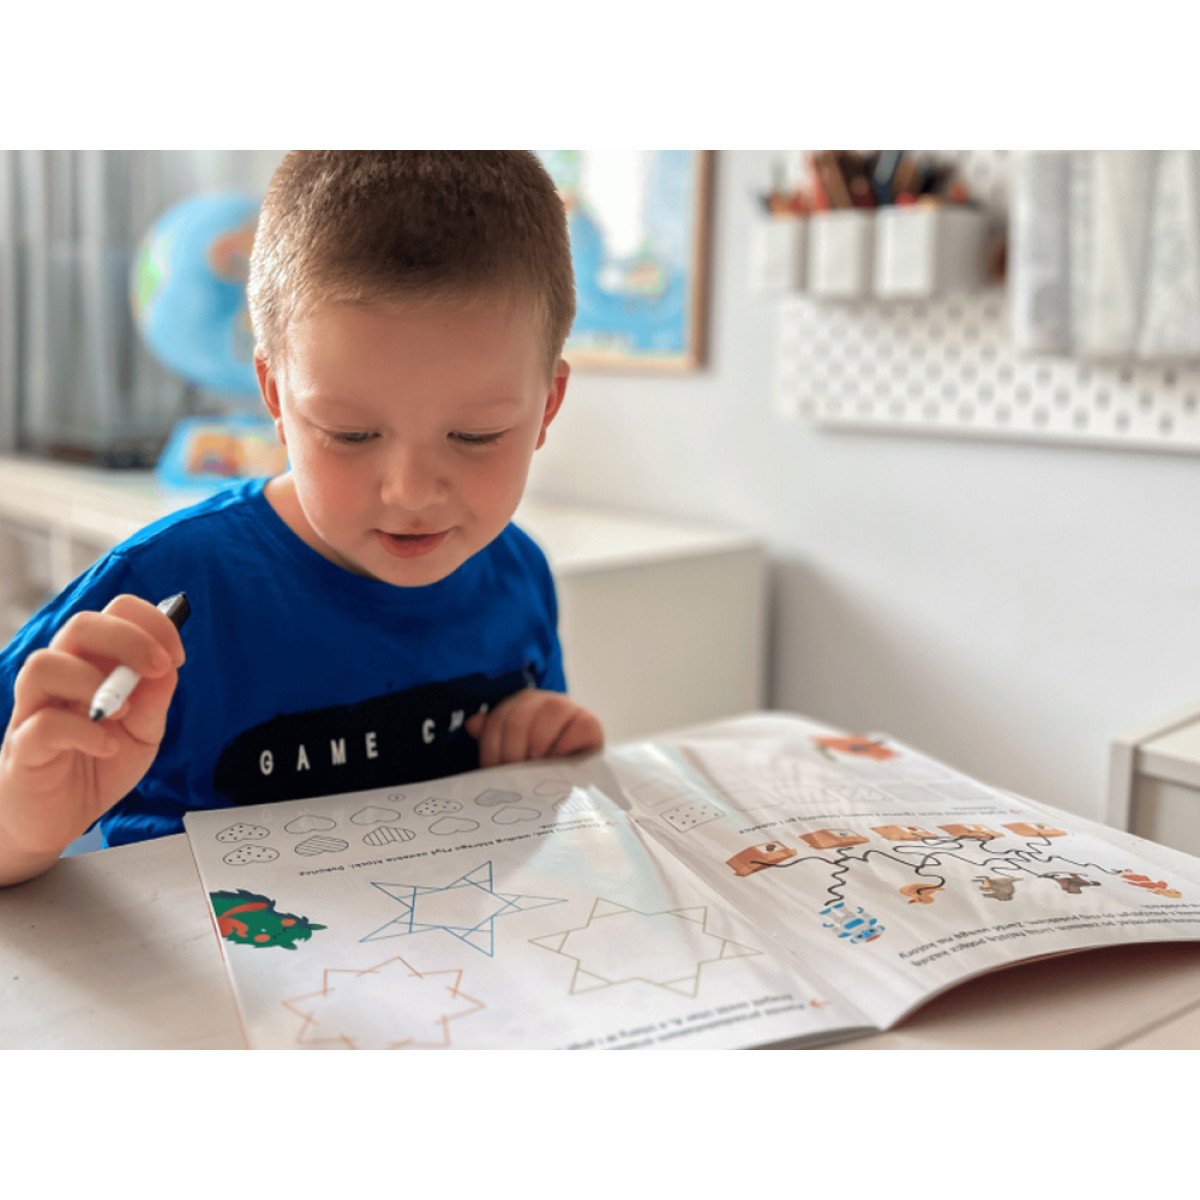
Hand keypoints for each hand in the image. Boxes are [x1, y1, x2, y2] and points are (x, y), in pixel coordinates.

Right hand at [0, 594, 185, 880]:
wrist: (58, 819)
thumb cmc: (98, 765)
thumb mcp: (143, 734)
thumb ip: (154, 701)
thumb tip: (167, 668)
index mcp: (92, 664)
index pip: (114, 615)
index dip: (150, 623)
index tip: (176, 655)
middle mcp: (60, 678)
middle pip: (80, 625)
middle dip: (128, 638)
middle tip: (158, 668)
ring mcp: (34, 710)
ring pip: (44, 664)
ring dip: (93, 681)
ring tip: (124, 713)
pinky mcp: (22, 748)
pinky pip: (42, 725)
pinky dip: (84, 732)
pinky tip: (108, 747)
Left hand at [465, 689, 603, 768]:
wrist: (584, 768)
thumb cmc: (545, 760)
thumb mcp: (516, 750)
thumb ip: (493, 735)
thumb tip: (473, 724)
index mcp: (523, 702)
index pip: (497, 721)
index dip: (492, 750)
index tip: (496, 772)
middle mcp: (544, 700)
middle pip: (516, 723)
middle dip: (513, 756)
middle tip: (517, 776)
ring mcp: (568, 708)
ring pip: (540, 730)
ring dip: (535, 756)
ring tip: (538, 771)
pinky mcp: (588, 723)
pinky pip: (569, 736)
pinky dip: (561, 754)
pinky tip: (560, 765)